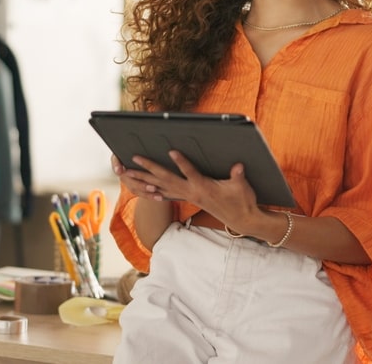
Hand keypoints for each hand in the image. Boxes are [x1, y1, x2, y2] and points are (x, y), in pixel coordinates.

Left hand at [114, 152, 260, 223]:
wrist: (241, 219)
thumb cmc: (242, 201)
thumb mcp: (242, 187)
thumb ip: (238, 176)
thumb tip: (238, 166)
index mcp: (204, 188)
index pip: (190, 173)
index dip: (181, 163)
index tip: (171, 151)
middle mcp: (192, 193)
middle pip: (167, 180)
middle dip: (150, 169)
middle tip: (135, 158)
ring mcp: (188, 197)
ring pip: (162, 188)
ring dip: (144, 180)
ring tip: (129, 173)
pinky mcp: (189, 199)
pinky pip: (167, 194)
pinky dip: (155, 191)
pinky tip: (144, 189)